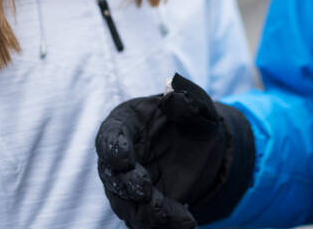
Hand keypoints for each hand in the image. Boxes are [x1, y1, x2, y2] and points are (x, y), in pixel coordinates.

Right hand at [95, 73, 251, 228]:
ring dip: (147, 213)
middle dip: (128, 185)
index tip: (124, 159)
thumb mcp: (197, 106)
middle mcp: (120, 156)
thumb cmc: (192, 119)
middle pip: (112, 176)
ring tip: (176, 216)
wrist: (203, 148)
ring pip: (127, 205)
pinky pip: (144, 221)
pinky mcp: (141, 207)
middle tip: (146, 192)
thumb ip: (187, 100)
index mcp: (125, 123)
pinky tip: (185, 221)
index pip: (109, 136)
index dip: (113, 148)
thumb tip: (174, 96)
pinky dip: (162, 224)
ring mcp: (128, 184)